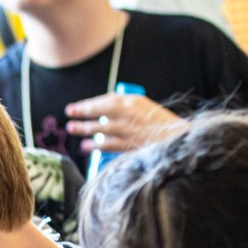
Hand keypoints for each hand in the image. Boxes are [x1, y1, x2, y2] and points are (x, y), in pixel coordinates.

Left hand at [65, 91, 185, 153]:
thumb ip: (124, 107)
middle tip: (69, 115)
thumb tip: (101, 111)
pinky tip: (86, 146)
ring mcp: (128, 130)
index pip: (104, 101)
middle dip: (82, 114)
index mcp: (133, 101)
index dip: (87, 104)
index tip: (74, 107)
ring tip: (73, 129)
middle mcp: (129, 114)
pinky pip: (107, 145)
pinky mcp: (129, 146)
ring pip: (100, 129)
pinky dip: (95, 146)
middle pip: (99, 113)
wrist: (177, 138)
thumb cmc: (159, 122)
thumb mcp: (143, 107)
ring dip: (84, 129)